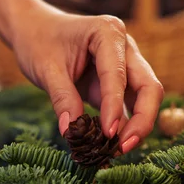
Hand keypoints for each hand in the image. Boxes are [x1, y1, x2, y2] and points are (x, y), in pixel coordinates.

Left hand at [9, 7, 163, 152]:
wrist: (34, 31)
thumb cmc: (39, 43)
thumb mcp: (46, 70)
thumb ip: (62, 98)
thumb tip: (71, 131)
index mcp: (108, 33)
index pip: (118, 75)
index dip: (115, 106)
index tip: (109, 133)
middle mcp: (125, 47)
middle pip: (148, 86)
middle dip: (142, 119)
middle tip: (123, 147)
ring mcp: (125, 65)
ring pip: (144, 97)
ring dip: (135, 125)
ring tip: (117, 151)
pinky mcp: (117, 83)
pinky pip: (127, 106)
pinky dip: (122, 125)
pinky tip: (110, 145)